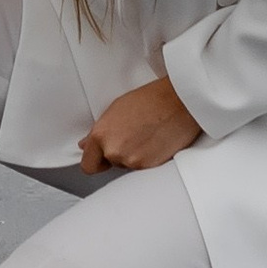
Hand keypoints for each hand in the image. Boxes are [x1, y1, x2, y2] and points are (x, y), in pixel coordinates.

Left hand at [77, 71, 199, 175]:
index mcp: (101, 135)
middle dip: (118, 153)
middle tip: (131, 136)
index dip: (94, 161)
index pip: (87, 165)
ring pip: (128, 166)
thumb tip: (88, 143)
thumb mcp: (117, 107)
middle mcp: (115, 152)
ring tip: (145, 135)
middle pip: (110, 164)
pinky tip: (154, 141)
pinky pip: (143, 168)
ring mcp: (132, 161)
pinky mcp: (150, 167)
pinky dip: (147, 158)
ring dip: (133, 155)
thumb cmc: (152, 99)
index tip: (99, 158)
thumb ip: (101, 130)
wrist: (179, 102)